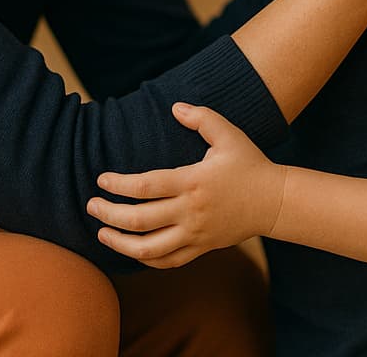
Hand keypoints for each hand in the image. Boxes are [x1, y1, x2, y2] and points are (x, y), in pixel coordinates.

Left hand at [88, 103, 287, 268]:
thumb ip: (201, 117)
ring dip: (120, 243)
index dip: (118, 185)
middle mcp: (191, 211)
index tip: (101, 180)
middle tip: (91, 205)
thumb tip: (174, 106)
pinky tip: (130, 250)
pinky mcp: (202, 248)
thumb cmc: (249, 164)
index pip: (146, 186)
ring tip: (101, 233)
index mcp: (193, 181)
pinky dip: (145, 259)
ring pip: (150, 249)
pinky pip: (168, 261)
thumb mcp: (228, 134)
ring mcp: (196, 233)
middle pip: (140, 219)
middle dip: (109, 213)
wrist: (275, 201)